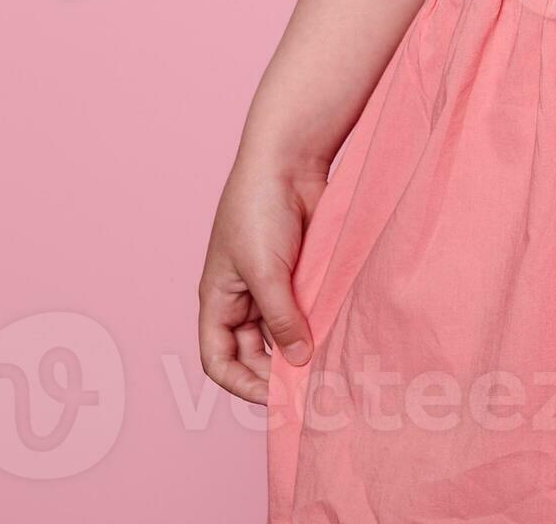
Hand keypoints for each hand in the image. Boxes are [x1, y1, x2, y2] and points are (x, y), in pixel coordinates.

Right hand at [196, 157, 323, 402]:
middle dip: (275, 374)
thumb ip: (280, 319)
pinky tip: (337, 338)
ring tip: (328, 366)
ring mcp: (272, 287)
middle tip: (310, 388)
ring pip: (282, 336)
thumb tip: (298, 363)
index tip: (276, 396)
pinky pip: (306, 312)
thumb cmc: (259, 208)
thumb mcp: (265, 271)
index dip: (241, 383)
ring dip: (301, 351)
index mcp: (218, 299)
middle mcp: (242, 299)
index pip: (218, 359)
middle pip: (252, 355)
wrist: (290, 160)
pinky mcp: (300, 275)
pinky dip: (318, 327)